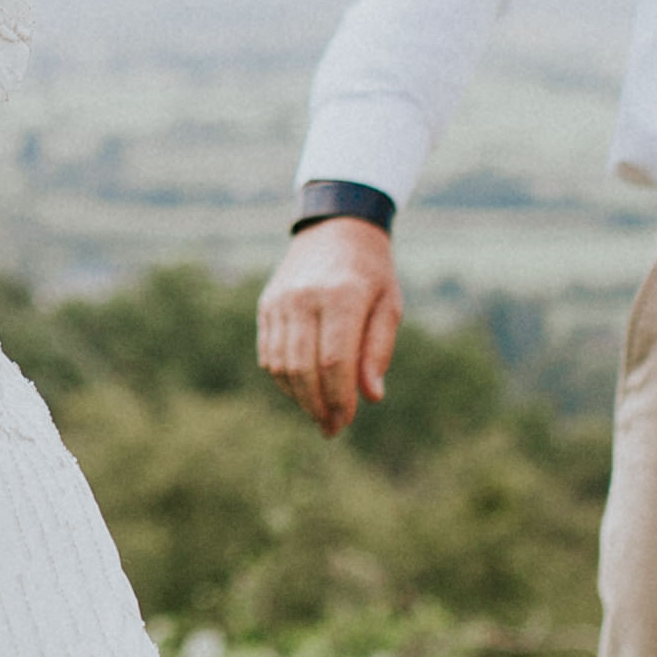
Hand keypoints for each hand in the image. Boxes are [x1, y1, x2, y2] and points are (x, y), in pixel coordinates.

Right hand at [257, 219, 403, 439]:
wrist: (336, 227)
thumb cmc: (371, 271)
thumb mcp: (389, 304)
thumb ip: (378, 350)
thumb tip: (370, 397)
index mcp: (342, 295)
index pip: (336, 361)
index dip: (340, 398)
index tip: (346, 421)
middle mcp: (305, 297)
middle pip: (304, 368)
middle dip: (317, 405)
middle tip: (331, 428)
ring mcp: (281, 301)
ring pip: (281, 365)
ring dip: (298, 397)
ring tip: (318, 414)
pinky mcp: (267, 305)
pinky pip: (269, 354)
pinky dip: (283, 379)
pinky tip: (302, 392)